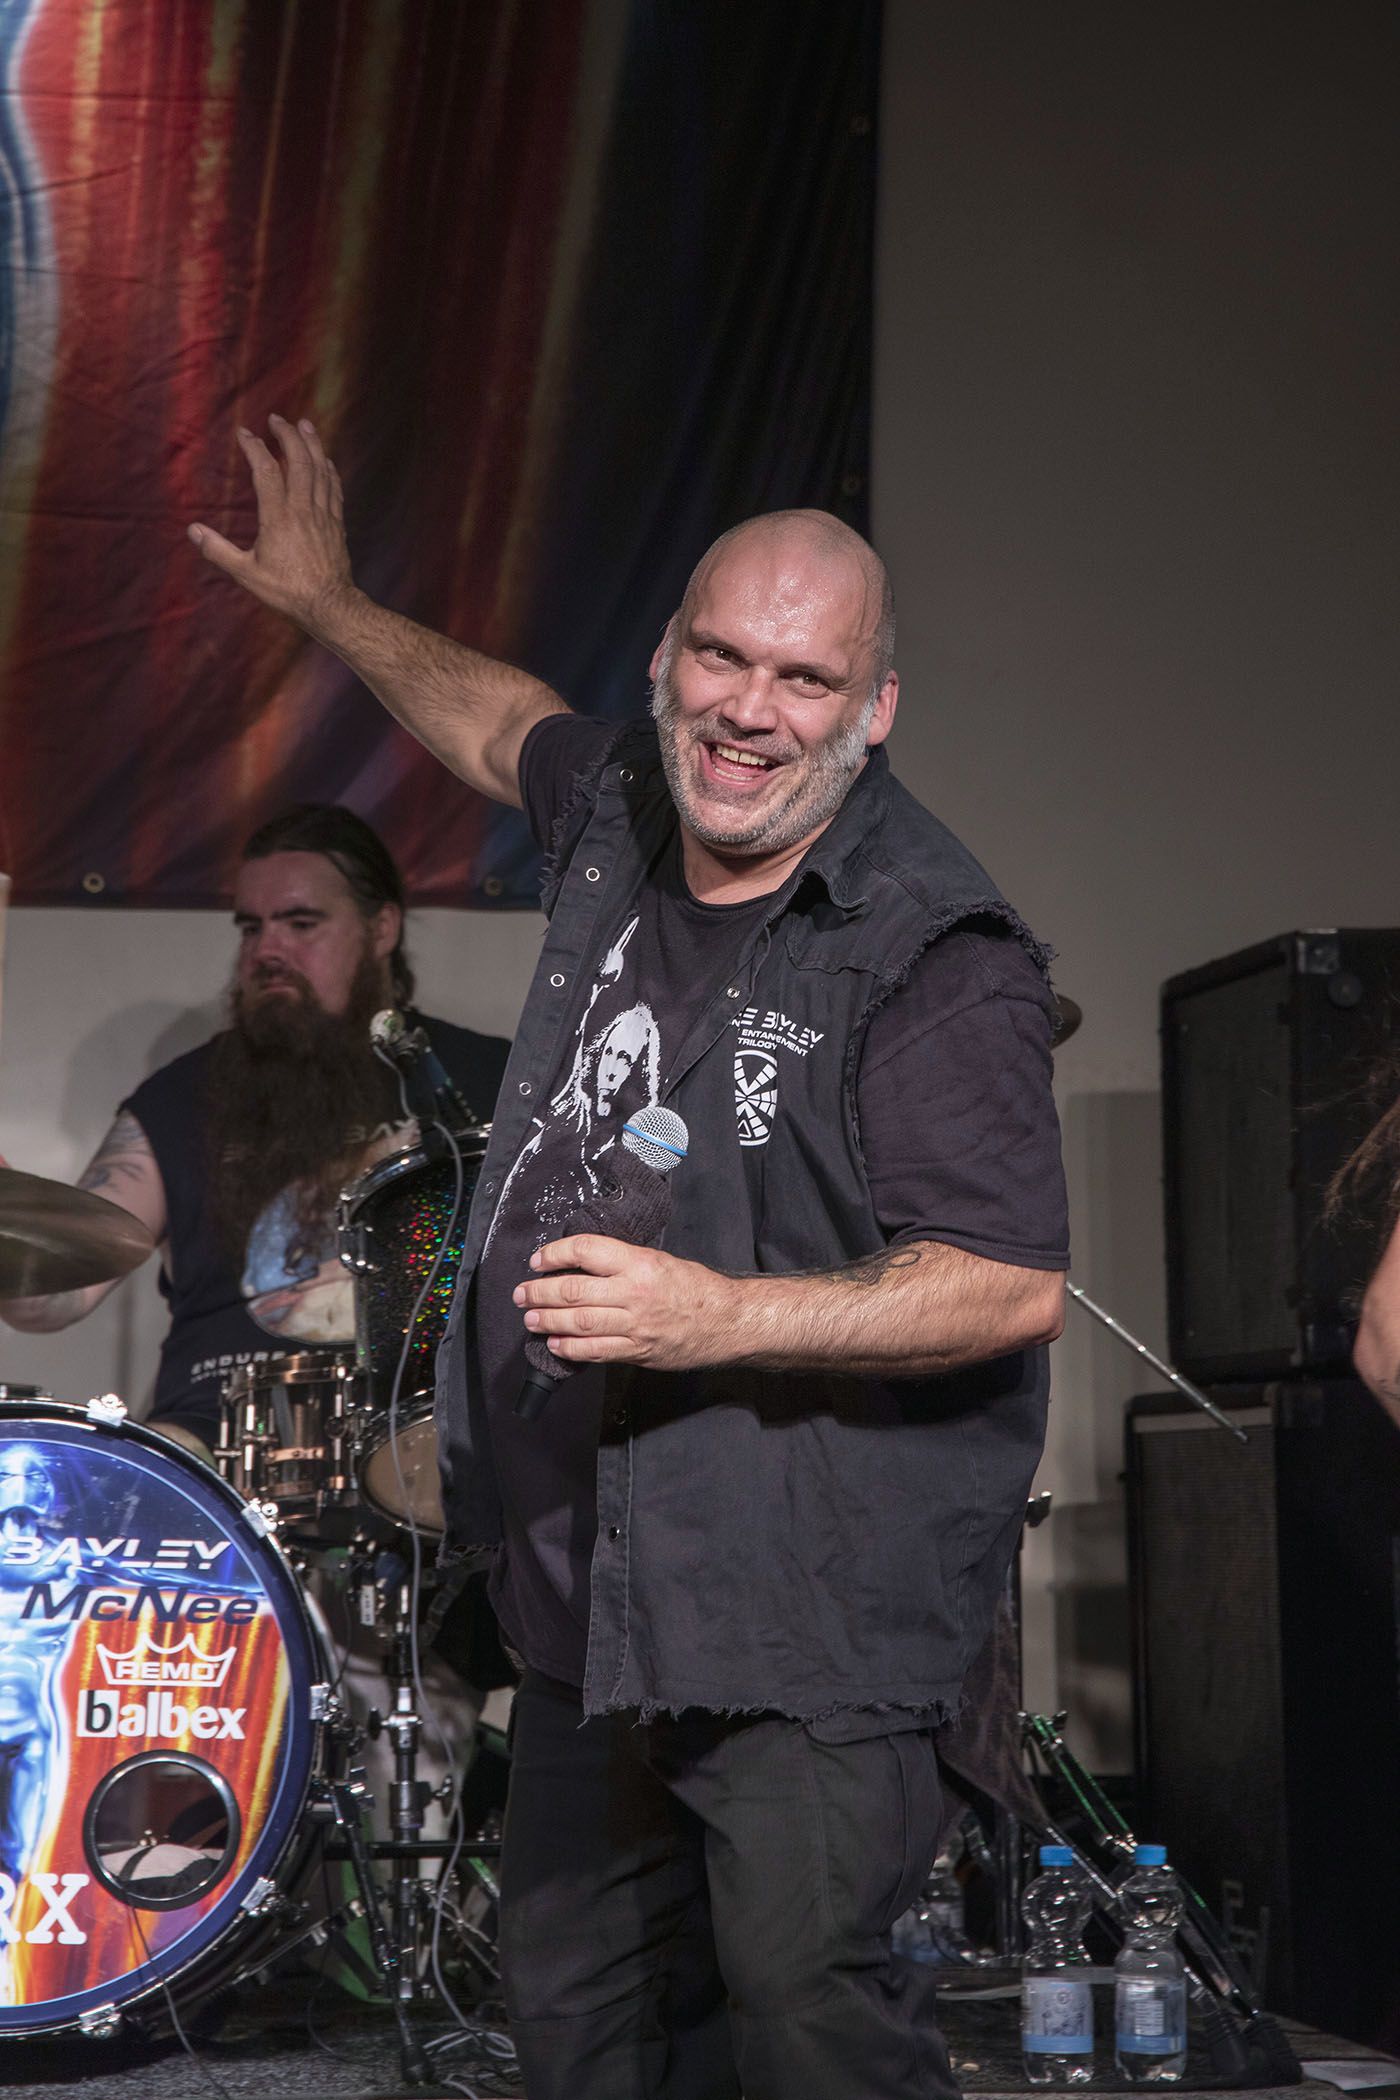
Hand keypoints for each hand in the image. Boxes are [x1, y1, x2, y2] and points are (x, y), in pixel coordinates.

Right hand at [187, 415, 354, 633]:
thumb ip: (218, 551)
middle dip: (288, 435)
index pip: (267, 472)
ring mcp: (323, 516)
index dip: (255, 448)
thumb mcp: (246, 574)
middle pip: (299, 461)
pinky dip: (328, 469)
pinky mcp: (336, 524)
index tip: (244, 433)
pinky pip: (334, 488)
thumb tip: (193, 531)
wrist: (329, 607)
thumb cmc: (287, 592)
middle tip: (277, 419)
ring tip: (304, 424)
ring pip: (320, 470)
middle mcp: (303, 510)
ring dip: (312, 444)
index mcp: (278, 518)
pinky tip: (324, 459)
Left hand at [513, 1235, 734, 1370]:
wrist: (727, 1321)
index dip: (554, 1254)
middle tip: (522, 1293)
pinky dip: (570, 1349)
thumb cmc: (696, 1288)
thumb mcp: (660, 1261)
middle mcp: (634, 1292)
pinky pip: (595, 1351)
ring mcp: (635, 1325)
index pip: (585, 1251)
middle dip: (540, 1292)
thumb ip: (622, 1263)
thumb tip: (581, 1265)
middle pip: (573, 1290)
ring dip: (548, 1320)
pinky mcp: (637, 1351)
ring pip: (578, 1322)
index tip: (538, 1260)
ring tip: (530, 1319)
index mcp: (639, 1263)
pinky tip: (555, 1344)